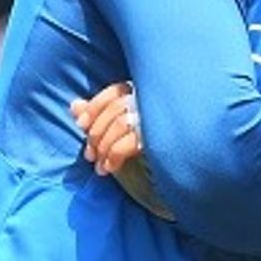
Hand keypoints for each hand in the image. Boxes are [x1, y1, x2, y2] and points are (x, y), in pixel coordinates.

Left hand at [70, 81, 174, 220]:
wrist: (186, 152)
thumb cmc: (154, 136)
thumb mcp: (124, 120)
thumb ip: (100, 112)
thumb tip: (74, 105)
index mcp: (145, 92)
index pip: (114, 93)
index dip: (94, 108)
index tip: (81, 124)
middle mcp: (151, 100)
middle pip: (113, 111)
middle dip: (96, 135)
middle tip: (89, 156)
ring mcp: (155, 117)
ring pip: (118, 126)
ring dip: (103, 149)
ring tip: (99, 167)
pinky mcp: (157, 136)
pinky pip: (127, 144)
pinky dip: (113, 157)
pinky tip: (111, 168)